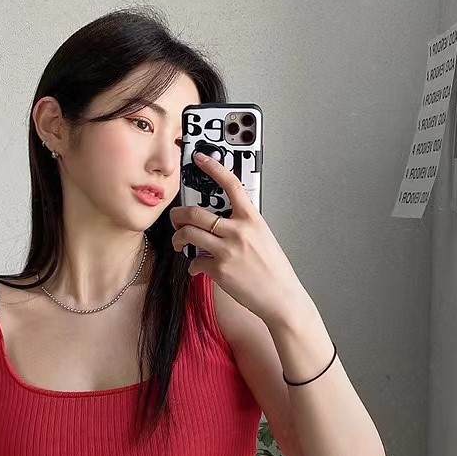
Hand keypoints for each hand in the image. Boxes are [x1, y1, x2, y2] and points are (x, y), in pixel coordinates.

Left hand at [170, 150, 305, 325]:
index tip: (200, 158)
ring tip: (179, 243)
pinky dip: (192, 266)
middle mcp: (238, 231)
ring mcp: (227, 250)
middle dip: (178, 215)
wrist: (281, 297)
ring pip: (188, 235)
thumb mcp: (263, 237)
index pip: (231, 185)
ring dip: (178, 238)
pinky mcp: (219, 270)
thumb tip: (222, 221)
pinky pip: (194, 262)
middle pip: (195, 212)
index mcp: (252, 219)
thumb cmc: (274, 269)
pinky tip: (197, 268)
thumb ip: (243, 226)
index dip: (213, 167)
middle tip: (175, 219)